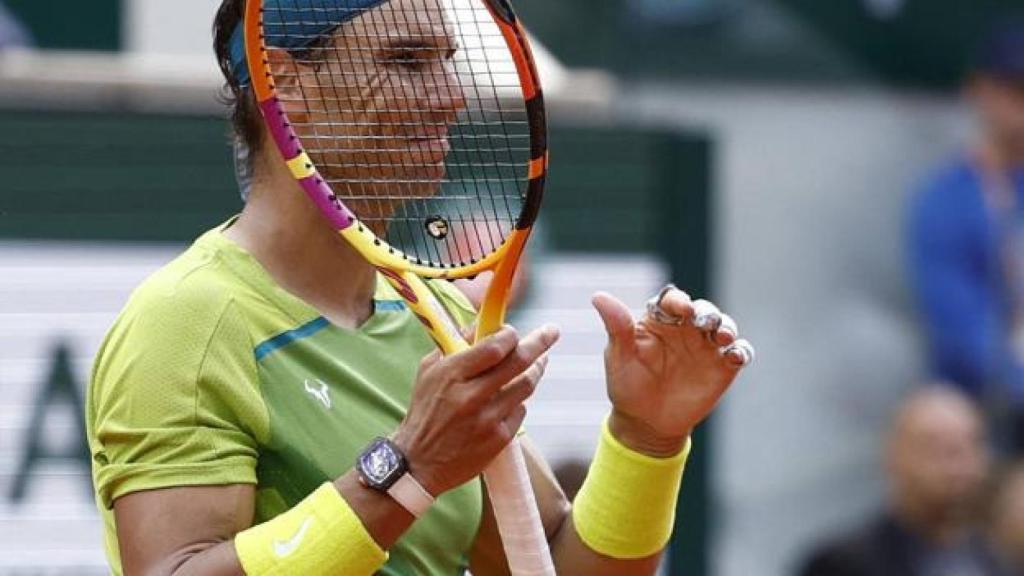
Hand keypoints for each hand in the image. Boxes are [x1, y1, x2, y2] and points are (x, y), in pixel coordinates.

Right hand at [394, 325, 559, 495]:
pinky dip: (518, 400)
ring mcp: (488, 419)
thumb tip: (482, 322)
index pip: (494, 346)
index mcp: (452, 375)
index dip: (510, 334)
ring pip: (526, 385)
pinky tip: (511, 399)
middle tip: (552, 332)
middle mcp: (472, 396)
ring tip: (540, 361)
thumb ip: (456, 344)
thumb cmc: (424, 411)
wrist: (419, 462)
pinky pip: (520, 410)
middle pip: (519, 362)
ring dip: (535, 370)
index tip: (513, 331)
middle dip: (540, 342)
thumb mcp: (430, 371)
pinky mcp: (499, 439)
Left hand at [592, 288, 752, 456]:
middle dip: (707, 312)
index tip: (681, 308)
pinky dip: (741, 350)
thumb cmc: (628, 386)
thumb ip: (616, 326)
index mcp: (661, 321)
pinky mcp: (723, 367)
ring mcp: (706, 347)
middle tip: (704, 322)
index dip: (678, 300)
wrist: (647, 423)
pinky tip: (734, 355)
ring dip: (726, 326)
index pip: (672, 301)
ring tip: (722, 336)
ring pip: (724, 326)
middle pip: (703, 309)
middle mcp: (686, 329)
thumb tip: (598, 296)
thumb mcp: (620, 357)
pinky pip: (740, 352)